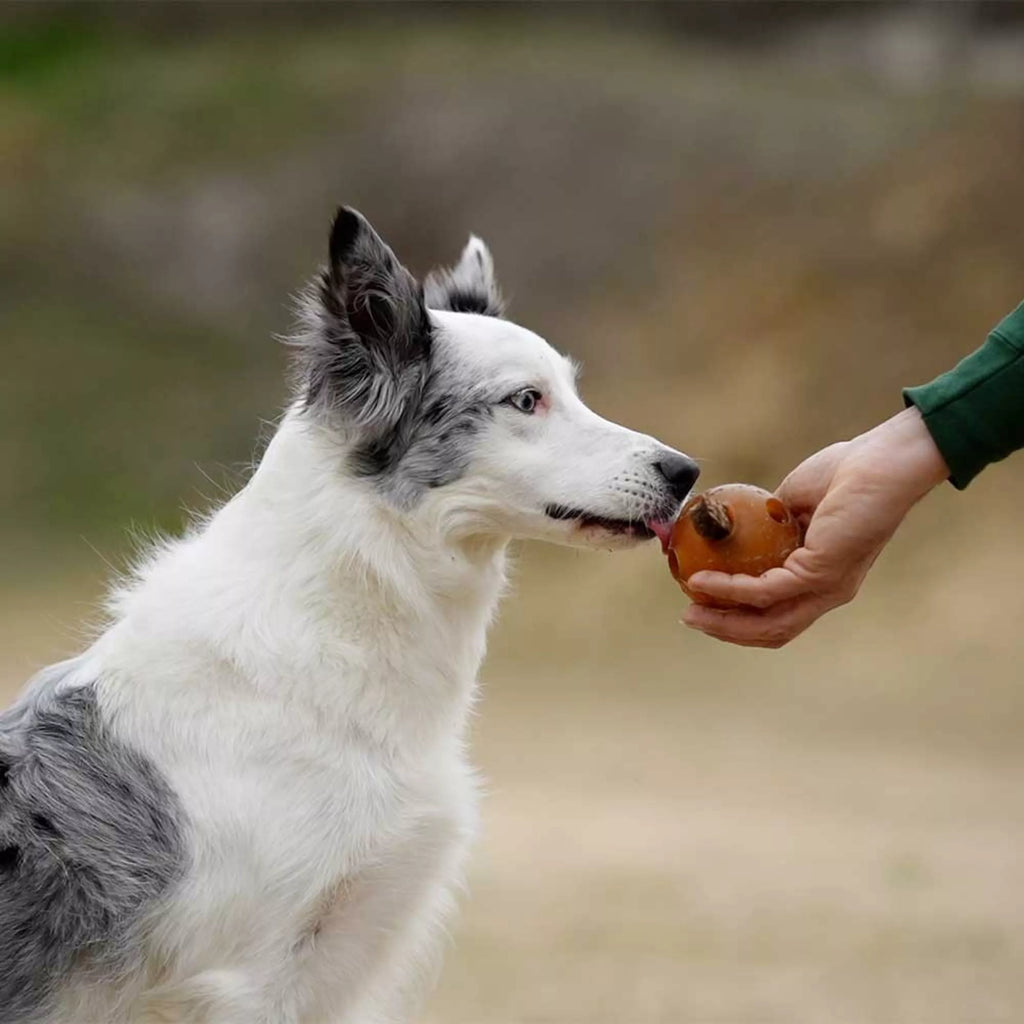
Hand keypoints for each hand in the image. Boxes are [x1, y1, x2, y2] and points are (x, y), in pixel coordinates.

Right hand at [682, 408, 948, 647]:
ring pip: (768, 623)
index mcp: (824, 577)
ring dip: (725, 623)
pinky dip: (731, 590)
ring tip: (692, 612)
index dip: (741, 617)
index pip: (780, 613)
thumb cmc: (848, 471)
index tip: (704, 604)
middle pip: (771, 630)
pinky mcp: (821, 574)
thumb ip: (770, 520)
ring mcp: (827, 587)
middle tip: (691, 617)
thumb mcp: (795, 500)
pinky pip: (765, 591)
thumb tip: (739, 522)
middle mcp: (828, 592)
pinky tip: (704, 581)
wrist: (883, 460)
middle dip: (727, 630)